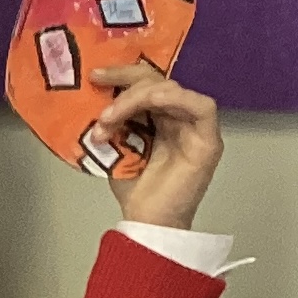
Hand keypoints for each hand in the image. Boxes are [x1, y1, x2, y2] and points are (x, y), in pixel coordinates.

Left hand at [89, 60, 222, 228]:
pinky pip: (202, 107)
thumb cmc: (134, 188)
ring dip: (136, 98)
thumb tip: (90, 95)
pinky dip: (174, 98)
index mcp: (158, 115)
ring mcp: (195, 127)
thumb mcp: (115, 144)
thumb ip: (112, 119)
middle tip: (99, 95)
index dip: (122, 74)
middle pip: (158, 80)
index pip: (146, 81)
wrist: (147, 222)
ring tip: (109, 120)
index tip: (95, 76)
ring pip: (172, 90)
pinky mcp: (208, 141)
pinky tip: (150, 102)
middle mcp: (178, 117)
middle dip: (125, 83)